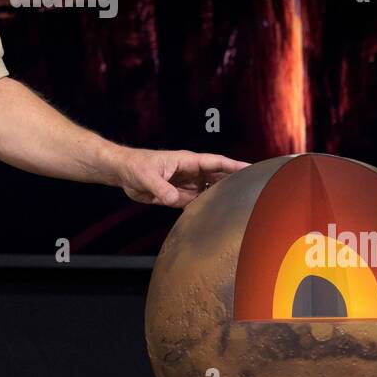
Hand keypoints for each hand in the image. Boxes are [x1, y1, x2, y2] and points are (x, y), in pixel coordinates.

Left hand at [114, 147, 250, 208]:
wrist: (123, 173)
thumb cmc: (135, 166)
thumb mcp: (147, 176)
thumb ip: (161, 188)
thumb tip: (175, 199)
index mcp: (187, 162)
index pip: (216, 163)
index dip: (234, 166)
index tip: (251, 169)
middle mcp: (191, 173)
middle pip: (218, 177)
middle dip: (235, 181)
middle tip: (254, 190)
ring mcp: (186, 185)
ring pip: (209, 191)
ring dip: (221, 197)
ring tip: (240, 205)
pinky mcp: (179, 196)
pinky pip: (196, 203)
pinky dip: (205, 208)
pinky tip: (215, 215)